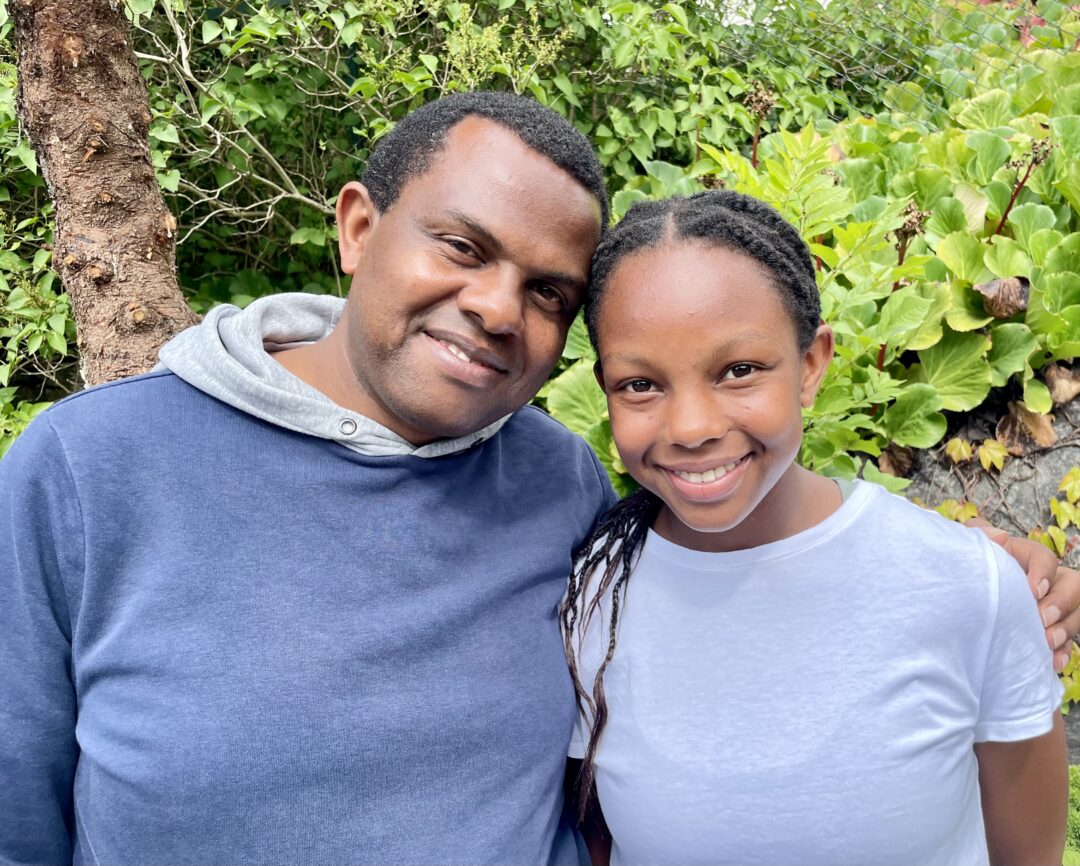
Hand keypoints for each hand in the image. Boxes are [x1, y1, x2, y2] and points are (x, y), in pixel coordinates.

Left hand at [968, 518, 1077, 671]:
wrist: (957, 605)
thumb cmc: (965, 569)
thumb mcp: (969, 549)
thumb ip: (980, 535)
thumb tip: (1000, 536)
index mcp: (1025, 557)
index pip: (1045, 557)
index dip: (1044, 572)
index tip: (1032, 590)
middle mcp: (1046, 580)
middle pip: (1072, 585)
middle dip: (1061, 603)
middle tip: (1041, 619)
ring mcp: (1053, 606)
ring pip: (1076, 614)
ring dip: (1066, 628)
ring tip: (1046, 641)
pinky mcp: (1051, 631)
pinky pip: (1067, 643)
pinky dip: (1062, 652)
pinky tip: (1052, 662)